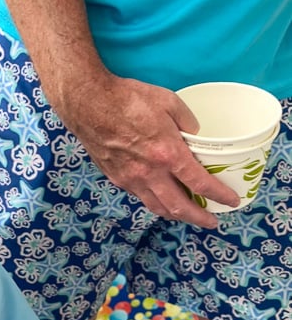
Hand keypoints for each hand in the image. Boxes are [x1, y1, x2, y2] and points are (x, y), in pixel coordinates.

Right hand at [64, 71, 240, 228]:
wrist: (89, 103)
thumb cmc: (127, 98)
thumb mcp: (168, 101)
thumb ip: (187, 121)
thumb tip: (195, 135)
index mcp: (167, 154)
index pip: (199, 183)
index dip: (219, 195)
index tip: (230, 200)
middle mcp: (149, 173)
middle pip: (179, 207)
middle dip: (199, 218)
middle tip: (211, 221)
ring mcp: (131, 179)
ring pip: (157, 207)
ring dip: (176, 215)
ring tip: (188, 215)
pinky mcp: (117, 178)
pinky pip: (141, 197)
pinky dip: (155, 201)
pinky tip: (161, 197)